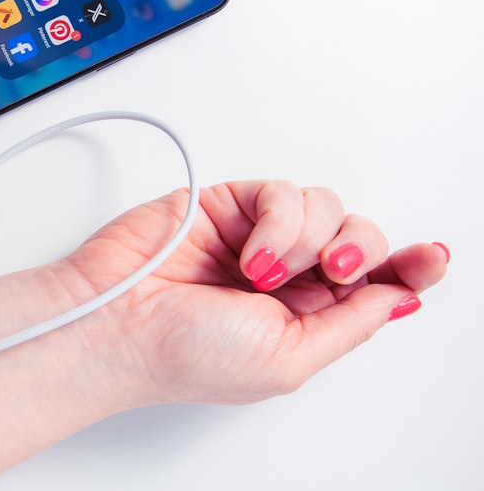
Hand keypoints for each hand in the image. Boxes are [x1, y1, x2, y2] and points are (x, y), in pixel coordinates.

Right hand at [57, 180, 448, 407]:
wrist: (119, 320)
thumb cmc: (187, 354)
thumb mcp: (289, 359)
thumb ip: (348, 323)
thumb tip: (397, 295)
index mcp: (305, 316)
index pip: (374, 282)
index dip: (409, 266)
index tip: (433, 259)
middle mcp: (287, 273)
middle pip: (359, 237)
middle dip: (358, 250)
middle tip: (332, 271)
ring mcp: (259, 235)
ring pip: (326, 208)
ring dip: (306, 240)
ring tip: (263, 271)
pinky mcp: (231, 204)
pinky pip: (283, 191)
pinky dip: (277, 220)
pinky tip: (251, 251)